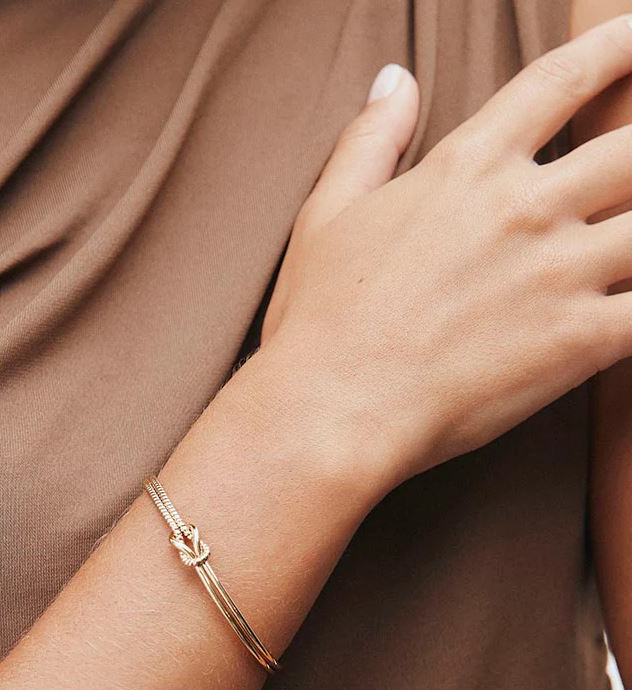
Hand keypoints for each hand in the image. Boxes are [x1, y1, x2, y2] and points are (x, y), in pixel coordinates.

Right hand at [261, 16, 631, 489]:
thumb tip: (395, 78)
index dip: (614, 48)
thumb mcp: (324, 215)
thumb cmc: (318, 321)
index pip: (560, 82)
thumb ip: (369, 140)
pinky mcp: (581, 340)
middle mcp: (525, 206)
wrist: (329, 410)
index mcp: (466, 167)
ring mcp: (560, 271)